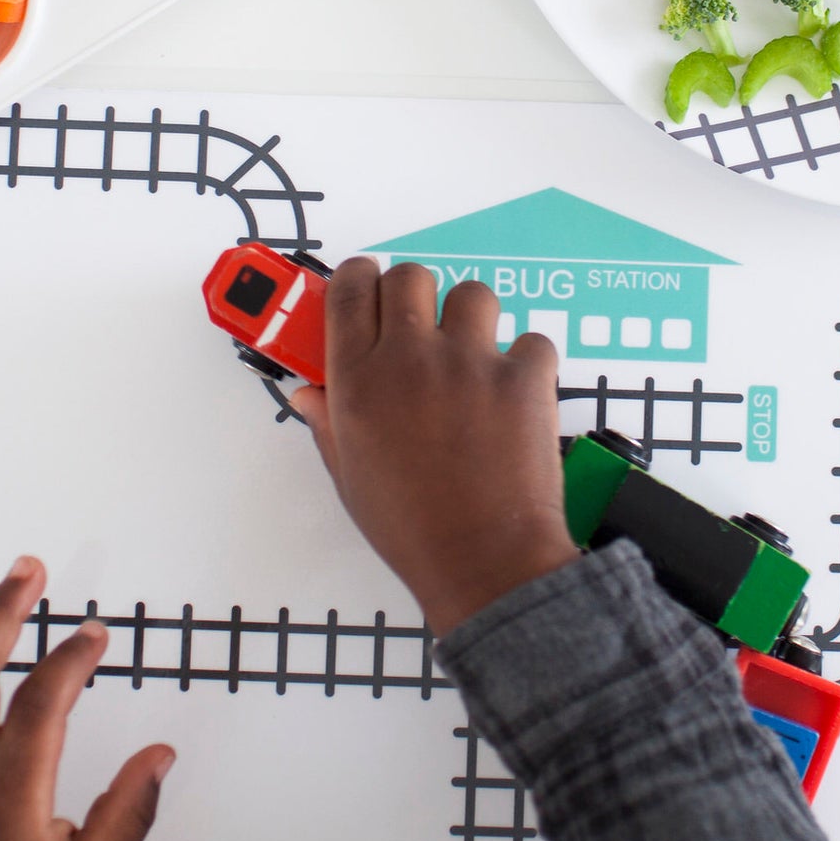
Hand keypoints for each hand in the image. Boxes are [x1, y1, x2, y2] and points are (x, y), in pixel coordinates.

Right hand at [290, 260, 579, 635]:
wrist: (484, 563)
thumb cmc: (415, 529)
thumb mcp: (350, 476)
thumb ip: (328, 423)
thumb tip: (308, 394)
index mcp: (358, 380)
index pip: (349, 290)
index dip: (359, 280)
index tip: (366, 287)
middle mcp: (411, 359)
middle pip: (409, 277)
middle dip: (413, 295)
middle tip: (420, 327)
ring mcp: (471, 363)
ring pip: (472, 294)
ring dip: (472, 319)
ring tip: (472, 359)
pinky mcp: (524, 377)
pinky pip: (531, 340)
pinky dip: (527, 361)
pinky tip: (513, 394)